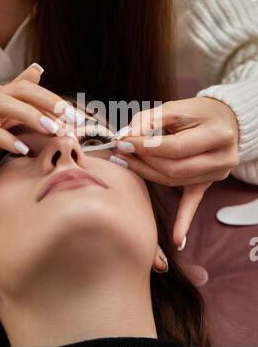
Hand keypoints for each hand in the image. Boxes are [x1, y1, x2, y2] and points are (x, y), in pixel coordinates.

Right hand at [0, 63, 73, 167]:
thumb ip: (19, 95)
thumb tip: (38, 69)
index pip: (28, 88)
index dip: (52, 99)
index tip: (74, 116)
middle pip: (19, 90)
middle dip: (47, 102)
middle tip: (71, 118)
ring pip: (1, 104)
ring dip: (30, 115)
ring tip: (52, 130)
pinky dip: (5, 138)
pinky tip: (23, 149)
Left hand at [112, 97, 239, 247]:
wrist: (224, 121)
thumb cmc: (198, 113)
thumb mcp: (177, 107)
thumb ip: (152, 119)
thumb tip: (128, 135)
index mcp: (218, 135)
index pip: (176, 148)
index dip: (146, 147)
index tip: (124, 140)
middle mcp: (222, 158)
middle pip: (175, 169)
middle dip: (144, 160)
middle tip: (122, 150)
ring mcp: (217, 174)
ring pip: (175, 181)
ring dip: (148, 174)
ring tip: (127, 162)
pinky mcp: (208, 183)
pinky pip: (193, 203)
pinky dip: (184, 221)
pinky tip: (177, 239)